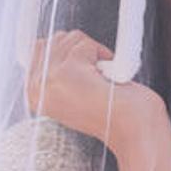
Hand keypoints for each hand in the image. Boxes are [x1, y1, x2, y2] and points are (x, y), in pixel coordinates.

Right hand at [25, 31, 164, 153]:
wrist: (135, 132)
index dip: (68, 50)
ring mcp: (48, 80)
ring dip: (95, 52)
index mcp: (35, 94)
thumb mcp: (79, 90)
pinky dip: (104, 54)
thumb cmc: (117, 112)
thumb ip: (62, 70)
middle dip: (82, 49)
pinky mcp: (66, 73)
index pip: (39, 48)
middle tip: (97, 76)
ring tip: (103, 80)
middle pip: (54, 39)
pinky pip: (85, 43)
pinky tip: (110, 78)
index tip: (86, 67)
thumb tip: (59, 42)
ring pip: (70, 38)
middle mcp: (35, 88)